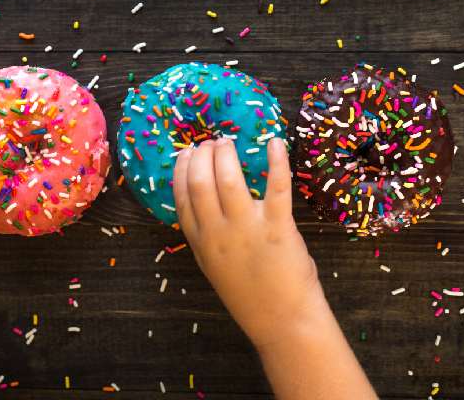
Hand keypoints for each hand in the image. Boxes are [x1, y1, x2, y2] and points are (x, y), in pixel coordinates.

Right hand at [173, 137, 324, 345]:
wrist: (282, 320)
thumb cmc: (250, 293)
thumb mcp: (214, 266)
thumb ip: (206, 235)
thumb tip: (204, 201)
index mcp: (201, 241)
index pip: (182, 196)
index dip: (182, 169)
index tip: (187, 152)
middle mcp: (218, 232)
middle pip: (201, 182)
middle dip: (203, 155)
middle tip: (211, 143)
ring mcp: (247, 229)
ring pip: (228, 179)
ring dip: (226, 154)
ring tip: (229, 142)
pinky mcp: (278, 227)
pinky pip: (276, 186)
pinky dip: (276, 161)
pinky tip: (275, 143)